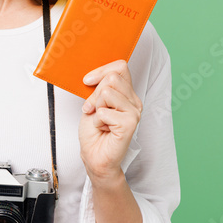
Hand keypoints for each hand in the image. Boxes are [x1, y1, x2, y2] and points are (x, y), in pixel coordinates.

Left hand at [78, 60, 141, 183]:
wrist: (94, 156)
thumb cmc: (94, 132)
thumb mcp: (93, 103)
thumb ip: (100, 87)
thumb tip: (98, 76)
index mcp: (127, 94)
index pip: (120, 67)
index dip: (101, 71)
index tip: (87, 82)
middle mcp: (134, 101)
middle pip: (112, 78)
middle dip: (95, 94)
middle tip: (94, 110)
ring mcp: (134, 112)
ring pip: (107, 92)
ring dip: (96, 108)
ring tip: (101, 121)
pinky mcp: (130, 123)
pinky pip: (104, 111)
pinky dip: (98, 120)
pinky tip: (104, 129)